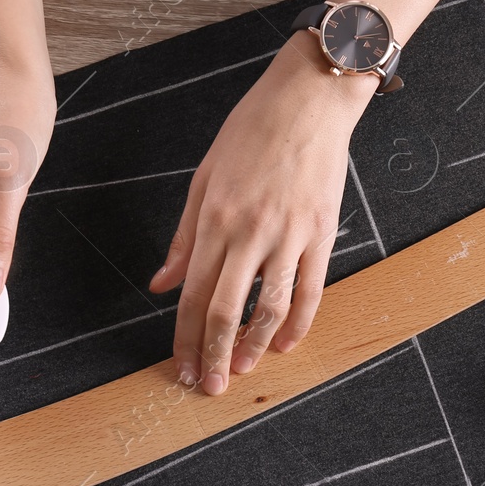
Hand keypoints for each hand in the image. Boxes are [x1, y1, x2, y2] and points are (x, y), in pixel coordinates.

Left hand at [150, 35, 374, 393]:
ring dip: (255, 346)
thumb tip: (162, 283)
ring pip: (271, 307)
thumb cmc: (252, 132)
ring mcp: (288, 235)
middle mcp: (249, 232)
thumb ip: (184, 237)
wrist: (308, 100)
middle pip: (228, 310)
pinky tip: (285, 344)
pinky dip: (298, 324)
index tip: (182, 366)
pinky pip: (310, 290)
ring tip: (244, 369)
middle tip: (210, 385)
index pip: (194, 293)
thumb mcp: (203, 178)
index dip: (186, 337)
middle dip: (216, 354)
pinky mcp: (321, 233)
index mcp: (214, 219)